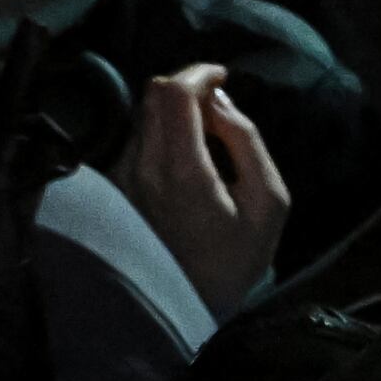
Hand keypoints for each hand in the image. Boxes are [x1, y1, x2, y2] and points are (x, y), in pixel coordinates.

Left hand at [115, 62, 290, 316]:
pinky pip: (136, 141)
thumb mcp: (267, 206)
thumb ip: (248, 145)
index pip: (173, 92)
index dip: (198, 72)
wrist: (183, 308)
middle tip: (217, 104)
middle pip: (153, 95)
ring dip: (173, 111)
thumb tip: (221, 103)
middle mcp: (141, 166)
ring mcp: (122, 177)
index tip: (222, 76)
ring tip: (206, 136)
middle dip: (187, 86)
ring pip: (143, 116)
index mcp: (180, 169)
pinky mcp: (114, 188)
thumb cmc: (233, 262)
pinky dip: (160, 133)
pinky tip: (185, 158)